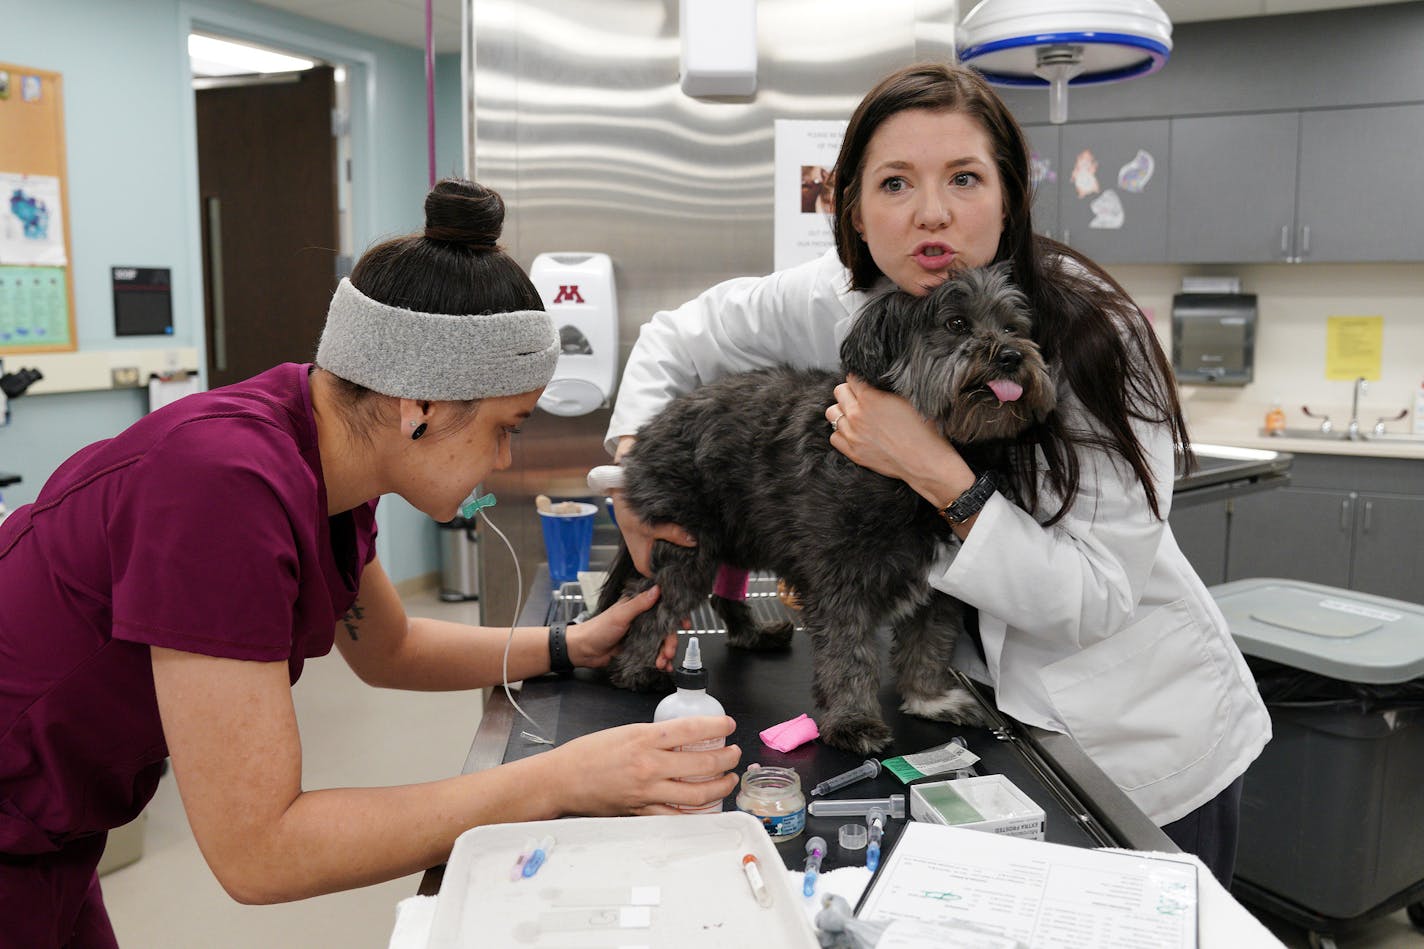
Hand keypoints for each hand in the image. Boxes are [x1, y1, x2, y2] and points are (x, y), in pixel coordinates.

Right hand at [550, 716, 741, 815]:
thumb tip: (683, 740)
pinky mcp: (642, 811)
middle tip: (734, 753)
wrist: (563, 779)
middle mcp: (650, 766)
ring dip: (720, 786)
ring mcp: (647, 792)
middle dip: (727, 758)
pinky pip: (677, 816)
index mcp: (645, 739)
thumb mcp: (626, 732)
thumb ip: (655, 737)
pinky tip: (706, 805)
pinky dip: (696, 812)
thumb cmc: (589, 753)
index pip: (692, 729)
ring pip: (697, 794)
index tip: (729, 726)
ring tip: (728, 779)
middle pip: (702, 764)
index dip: (718, 728)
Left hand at [567, 586, 678, 670]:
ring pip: (661, 642)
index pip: (663, 605)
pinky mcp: (639, 647)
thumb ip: (640, 603)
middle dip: (670, 641)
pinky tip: (663, 666)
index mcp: (638, 604)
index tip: (685, 624)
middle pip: (666, 628)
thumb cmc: (598, 628)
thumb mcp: (620, 614)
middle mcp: (643, 617)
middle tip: (668, 652)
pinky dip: (660, 660)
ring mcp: (642, 633)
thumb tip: (657, 589)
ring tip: (662, 663)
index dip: (677, 614)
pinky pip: (654, 653)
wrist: (584, 650)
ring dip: (665, 653)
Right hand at [609, 436, 698, 576]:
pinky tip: (693, 530)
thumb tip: (694, 541)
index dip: (683, 571)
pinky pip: (674, 539)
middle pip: (674, 562)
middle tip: (706, 549)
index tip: (700, 564)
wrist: (620, 491)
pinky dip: (682, 535)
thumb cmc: (626, 511)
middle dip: (687, 555)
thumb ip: (670, 533)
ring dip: (686, 544)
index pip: (667, 575)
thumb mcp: (647, 525)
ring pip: (676, 550)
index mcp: (645, 564)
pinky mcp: (660, 536)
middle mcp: (651, 559)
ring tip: (702, 539)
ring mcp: (656, 548)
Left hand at [827, 375, 974, 506]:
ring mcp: (852, 434)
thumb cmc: (922, 431)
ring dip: (842, 411)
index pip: (852, 378)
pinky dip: (841, 433)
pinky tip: (853, 433)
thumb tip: (874, 386)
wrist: (924, 461)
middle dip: (848, 392)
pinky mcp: (853, 452)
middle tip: (858, 398)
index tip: (863, 384)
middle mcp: (856, 414)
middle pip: (838, 392)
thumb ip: (884, 391)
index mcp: (870, 398)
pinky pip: (834, 437)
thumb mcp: (906, 400)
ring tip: (854, 415)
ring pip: (832, 414)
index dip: (859, 380)